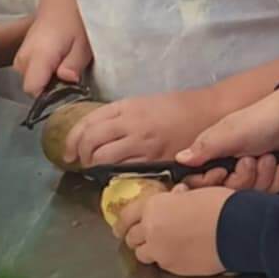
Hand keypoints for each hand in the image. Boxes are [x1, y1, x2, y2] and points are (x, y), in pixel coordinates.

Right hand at [14, 15, 91, 95]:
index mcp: (38, 56)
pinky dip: (44, 73)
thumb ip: (73, 64)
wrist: (62, 4)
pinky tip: (58, 63)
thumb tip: (67, 80)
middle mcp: (23, 59)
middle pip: (33, 89)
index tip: (66, 90)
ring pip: (32, 82)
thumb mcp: (83, 44)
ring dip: (49, 81)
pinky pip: (31, 74)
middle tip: (71, 74)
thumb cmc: (75, 22)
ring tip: (66, 65)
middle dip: (52, 88)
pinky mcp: (22, 57)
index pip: (33, 89)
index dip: (50, 96)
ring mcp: (20, 58)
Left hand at [68, 88, 224, 168]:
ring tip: (97, 169)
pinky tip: (116, 175)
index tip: (68, 151)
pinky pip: (126, 169)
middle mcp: (131, 123)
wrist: (209, 112)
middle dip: (80, 155)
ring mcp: (143, 142)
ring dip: (95, 166)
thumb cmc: (179, 107)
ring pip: (104, 158)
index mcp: (126, 106)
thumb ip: (120, 116)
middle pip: (90, 141)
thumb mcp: (143, 103)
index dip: (72, 139)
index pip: (87, 123)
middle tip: (80, 162)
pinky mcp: (156, 158)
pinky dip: (115, 174)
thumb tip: (96, 134)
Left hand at [116, 185, 228, 276]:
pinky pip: (162, 265)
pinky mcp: (173, 268)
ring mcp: (160, 252)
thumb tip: (176, 197)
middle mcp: (150, 230)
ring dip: (149, 250)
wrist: (237, 229)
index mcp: (154, 206)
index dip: (122, 222)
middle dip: (136, 237)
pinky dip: (166, 259)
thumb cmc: (220, 204)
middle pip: (132, 238)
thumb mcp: (195, 193)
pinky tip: (180, 253)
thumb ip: (177, 199)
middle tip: (144, 237)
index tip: (120, 227)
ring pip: (143, 255)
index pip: (126, 216)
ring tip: (162, 247)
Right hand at [177, 89, 278, 192]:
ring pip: (251, 195)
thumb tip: (180, 160)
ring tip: (268, 156)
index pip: (201, 186)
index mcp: (212, 156)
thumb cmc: (260, 120)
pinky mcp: (266, 182)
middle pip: (229, 194)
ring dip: (264, 175)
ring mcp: (249, 177)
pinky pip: (270, 194)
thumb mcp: (229, 133)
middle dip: (245, 176)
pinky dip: (278, 178)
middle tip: (251, 158)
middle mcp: (228, 169)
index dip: (214, 182)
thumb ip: (204, 149)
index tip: (224, 171)